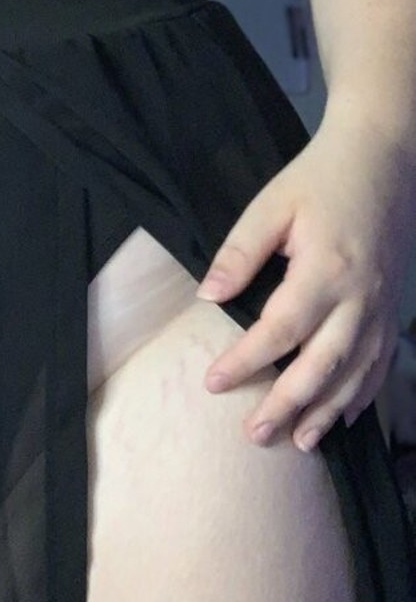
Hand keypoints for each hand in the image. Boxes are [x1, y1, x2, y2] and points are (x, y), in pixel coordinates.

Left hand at [194, 109, 415, 450]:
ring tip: (297, 442)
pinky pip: (382, 364)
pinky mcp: (393, 310)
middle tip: (253, 434)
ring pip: (357, 374)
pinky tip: (342, 418)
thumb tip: (208, 296)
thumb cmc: (320, 178)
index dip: (246, 361)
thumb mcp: (270, 206)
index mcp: (326, 270)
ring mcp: (382, 308)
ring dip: (327, 412)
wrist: (384, 159)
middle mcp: (359, 297)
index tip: (213, 382)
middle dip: (286, 405)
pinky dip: (363, 395)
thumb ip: (239, 253)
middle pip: (321, 366)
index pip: (279, 330)